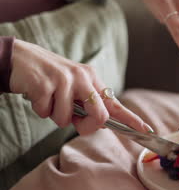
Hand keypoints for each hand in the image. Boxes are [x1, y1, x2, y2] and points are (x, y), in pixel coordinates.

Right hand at [9, 40, 151, 134]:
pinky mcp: (46, 84)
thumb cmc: (49, 78)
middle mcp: (83, 77)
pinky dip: (40, 109)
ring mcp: (65, 80)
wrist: (20, 58)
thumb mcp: (72, 87)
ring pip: (66, 119)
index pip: (115, 103)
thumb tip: (99, 124)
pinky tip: (37, 93)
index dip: (132, 119)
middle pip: (99, 116)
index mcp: (92, 79)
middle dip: (86, 126)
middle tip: (72, 118)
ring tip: (48, 97)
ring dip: (54, 115)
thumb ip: (86, 104)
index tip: (146, 130)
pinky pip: (46, 113)